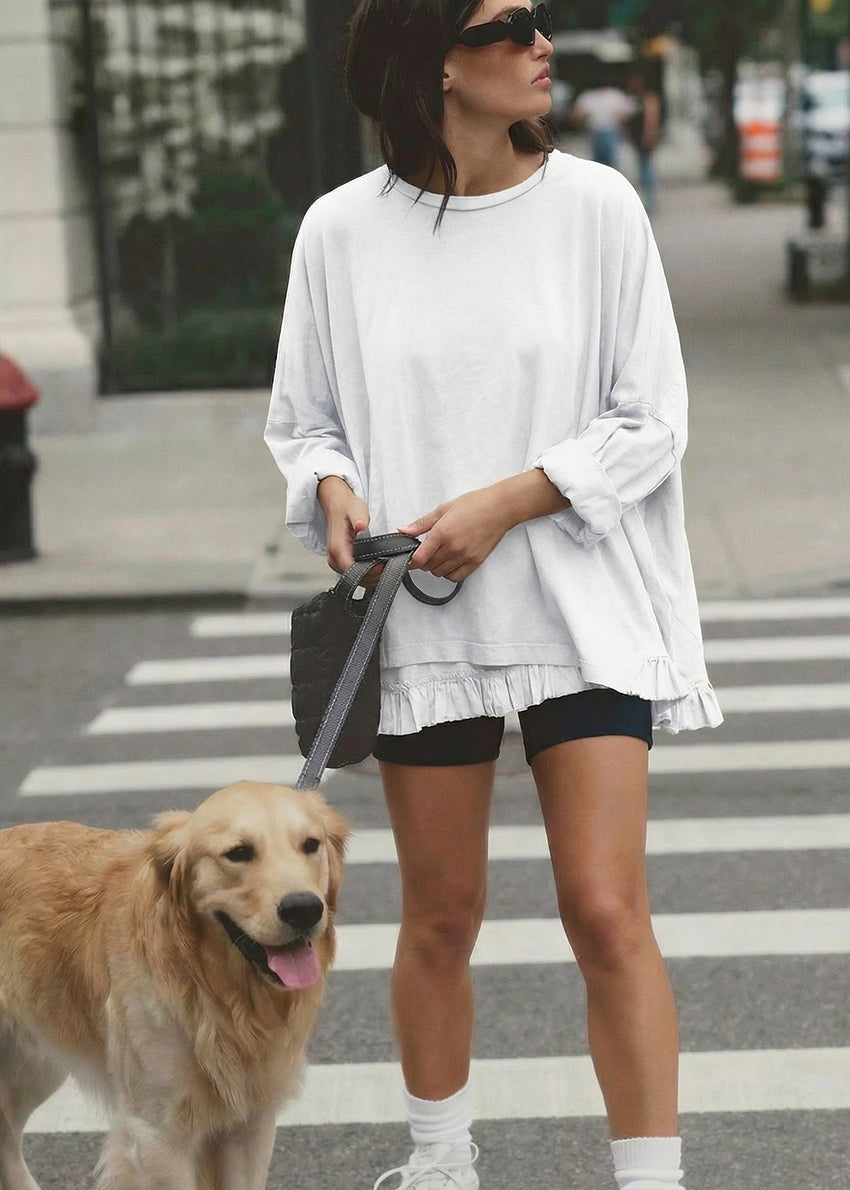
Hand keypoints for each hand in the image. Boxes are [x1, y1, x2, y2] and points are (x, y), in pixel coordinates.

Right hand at [317, 477, 383, 584]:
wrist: (337, 506)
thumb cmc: (347, 508)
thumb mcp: (356, 509)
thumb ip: (359, 519)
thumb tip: (360, 526)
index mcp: (337, 547)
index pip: (352, 569)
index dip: (370, 570)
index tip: (384, 565)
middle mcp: (335, 559)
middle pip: (356, 578)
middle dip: (374, 575)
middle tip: (390, 566)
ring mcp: (338, 563)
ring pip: (357, 579)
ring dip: (373, 576)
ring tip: (387, 566)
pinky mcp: (343, 563)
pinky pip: (358, 575)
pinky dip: (370, 574)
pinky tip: (380, 566)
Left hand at [398, 486, 512, 582]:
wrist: (500, 508)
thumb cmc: (475, 504)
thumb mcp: (444, 508)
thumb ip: (422, 523)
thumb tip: (404, 531)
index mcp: (442, 532)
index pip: (419, 558)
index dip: (411, 560)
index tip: (409, 558)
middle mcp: (453, 547)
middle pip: (428, 566)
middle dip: (423, 561)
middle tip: (427, 550)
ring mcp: (464, 556)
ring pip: (440, 573)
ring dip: (436, 567)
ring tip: (440, 554)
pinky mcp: (475, 562)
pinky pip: (455, 577)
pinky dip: (449, 573)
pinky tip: (450, 562)